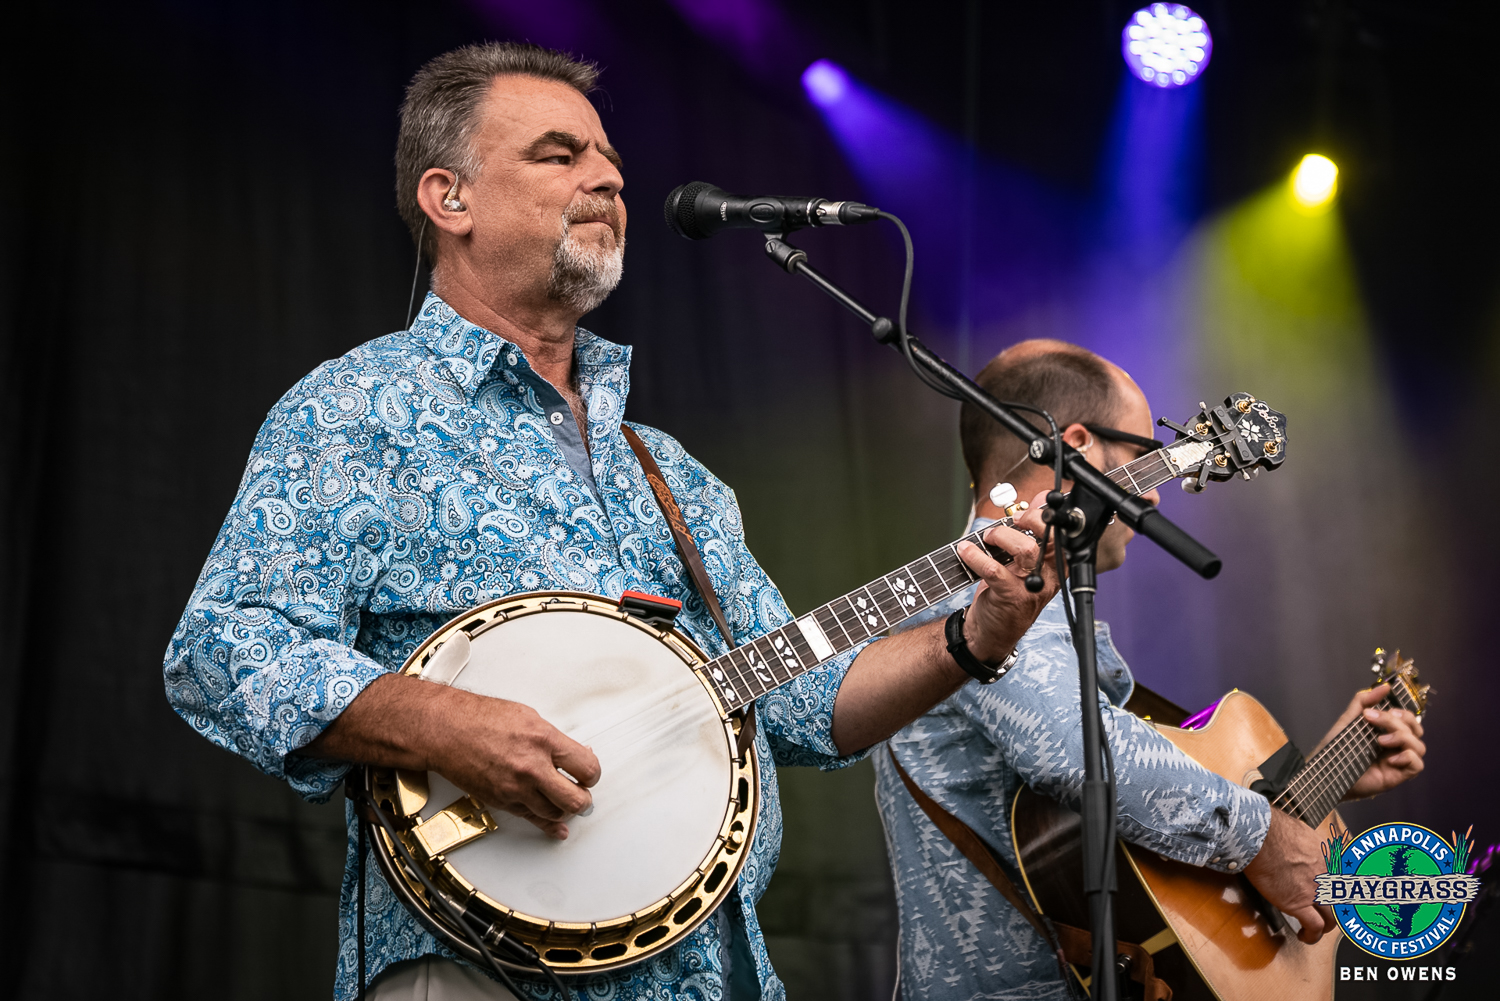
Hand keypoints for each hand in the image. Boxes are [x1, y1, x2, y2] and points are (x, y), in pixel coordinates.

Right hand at [429, 688, 601, 839]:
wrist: (446, 730)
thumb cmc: (480, 718)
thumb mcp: (528, 717)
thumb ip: (554, 739)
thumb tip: (573, 753)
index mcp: (544, 740)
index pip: (588, 768)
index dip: (593, 774)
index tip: (589, 774)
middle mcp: (532, 768)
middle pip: (576, 800)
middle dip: (584, 799)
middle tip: (582, 793)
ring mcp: (516, 788)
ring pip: (556, 813)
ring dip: (564, 809)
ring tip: (564, 800)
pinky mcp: (502, 801)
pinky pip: (532, 819)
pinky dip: (547, 825)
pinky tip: (556, 828)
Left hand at [956, 491, 1059, 662]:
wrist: (991, 633)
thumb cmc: (1007, 593)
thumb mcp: (1022, 562)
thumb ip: (1031, 532)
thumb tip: (1040, 499)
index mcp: (1055, 564)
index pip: (1060, 532)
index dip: (1044, 514)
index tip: (1027, 507)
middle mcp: (1049, 576)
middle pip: (1050, 539)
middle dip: (1030, 521)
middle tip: (1012, 520)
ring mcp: (1032, 588)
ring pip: (1027, 550)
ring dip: (1003, 536)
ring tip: (988, 537)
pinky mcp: (1011, 598)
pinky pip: (995, 571)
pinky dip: (977, 557)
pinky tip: (965, 551)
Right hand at [1244, 807, 1335, 943]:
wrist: (1261, 836)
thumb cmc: (1274, 829)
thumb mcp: (1304, 831)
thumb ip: (1311, 844)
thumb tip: (1304, 845)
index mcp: (1330, 860)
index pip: (1347, 881)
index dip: (1342, 892)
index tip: (1337, 897)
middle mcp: (1328, 878)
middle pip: (1342, 903)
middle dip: (1335, 912)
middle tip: (1326, 915)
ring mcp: (1315, 892)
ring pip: (1331, 919)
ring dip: (1325, 926)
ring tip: (1315, 929)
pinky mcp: (1298, 904)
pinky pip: (1314, 927)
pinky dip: (1311, 936)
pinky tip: (1304, 936)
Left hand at [1316, 683, 1425, 799]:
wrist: (1325, 771)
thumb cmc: (1335, 748)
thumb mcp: (1349, 720)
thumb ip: (1364, 702)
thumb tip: (1385, 687)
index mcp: (1386, 732)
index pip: (1408, 718)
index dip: (1400, 712)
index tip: (1375, 713)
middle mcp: (1395, 746)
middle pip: (1416, 730)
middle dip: (1399, 722)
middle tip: (1376, 722)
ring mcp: (1397, 761)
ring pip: (1420, 746)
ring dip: (1402, 738)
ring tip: (1379, 741)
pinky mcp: (1398, 776)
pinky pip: (1418, 765)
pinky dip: (1408, 757)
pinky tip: (1389, 759)